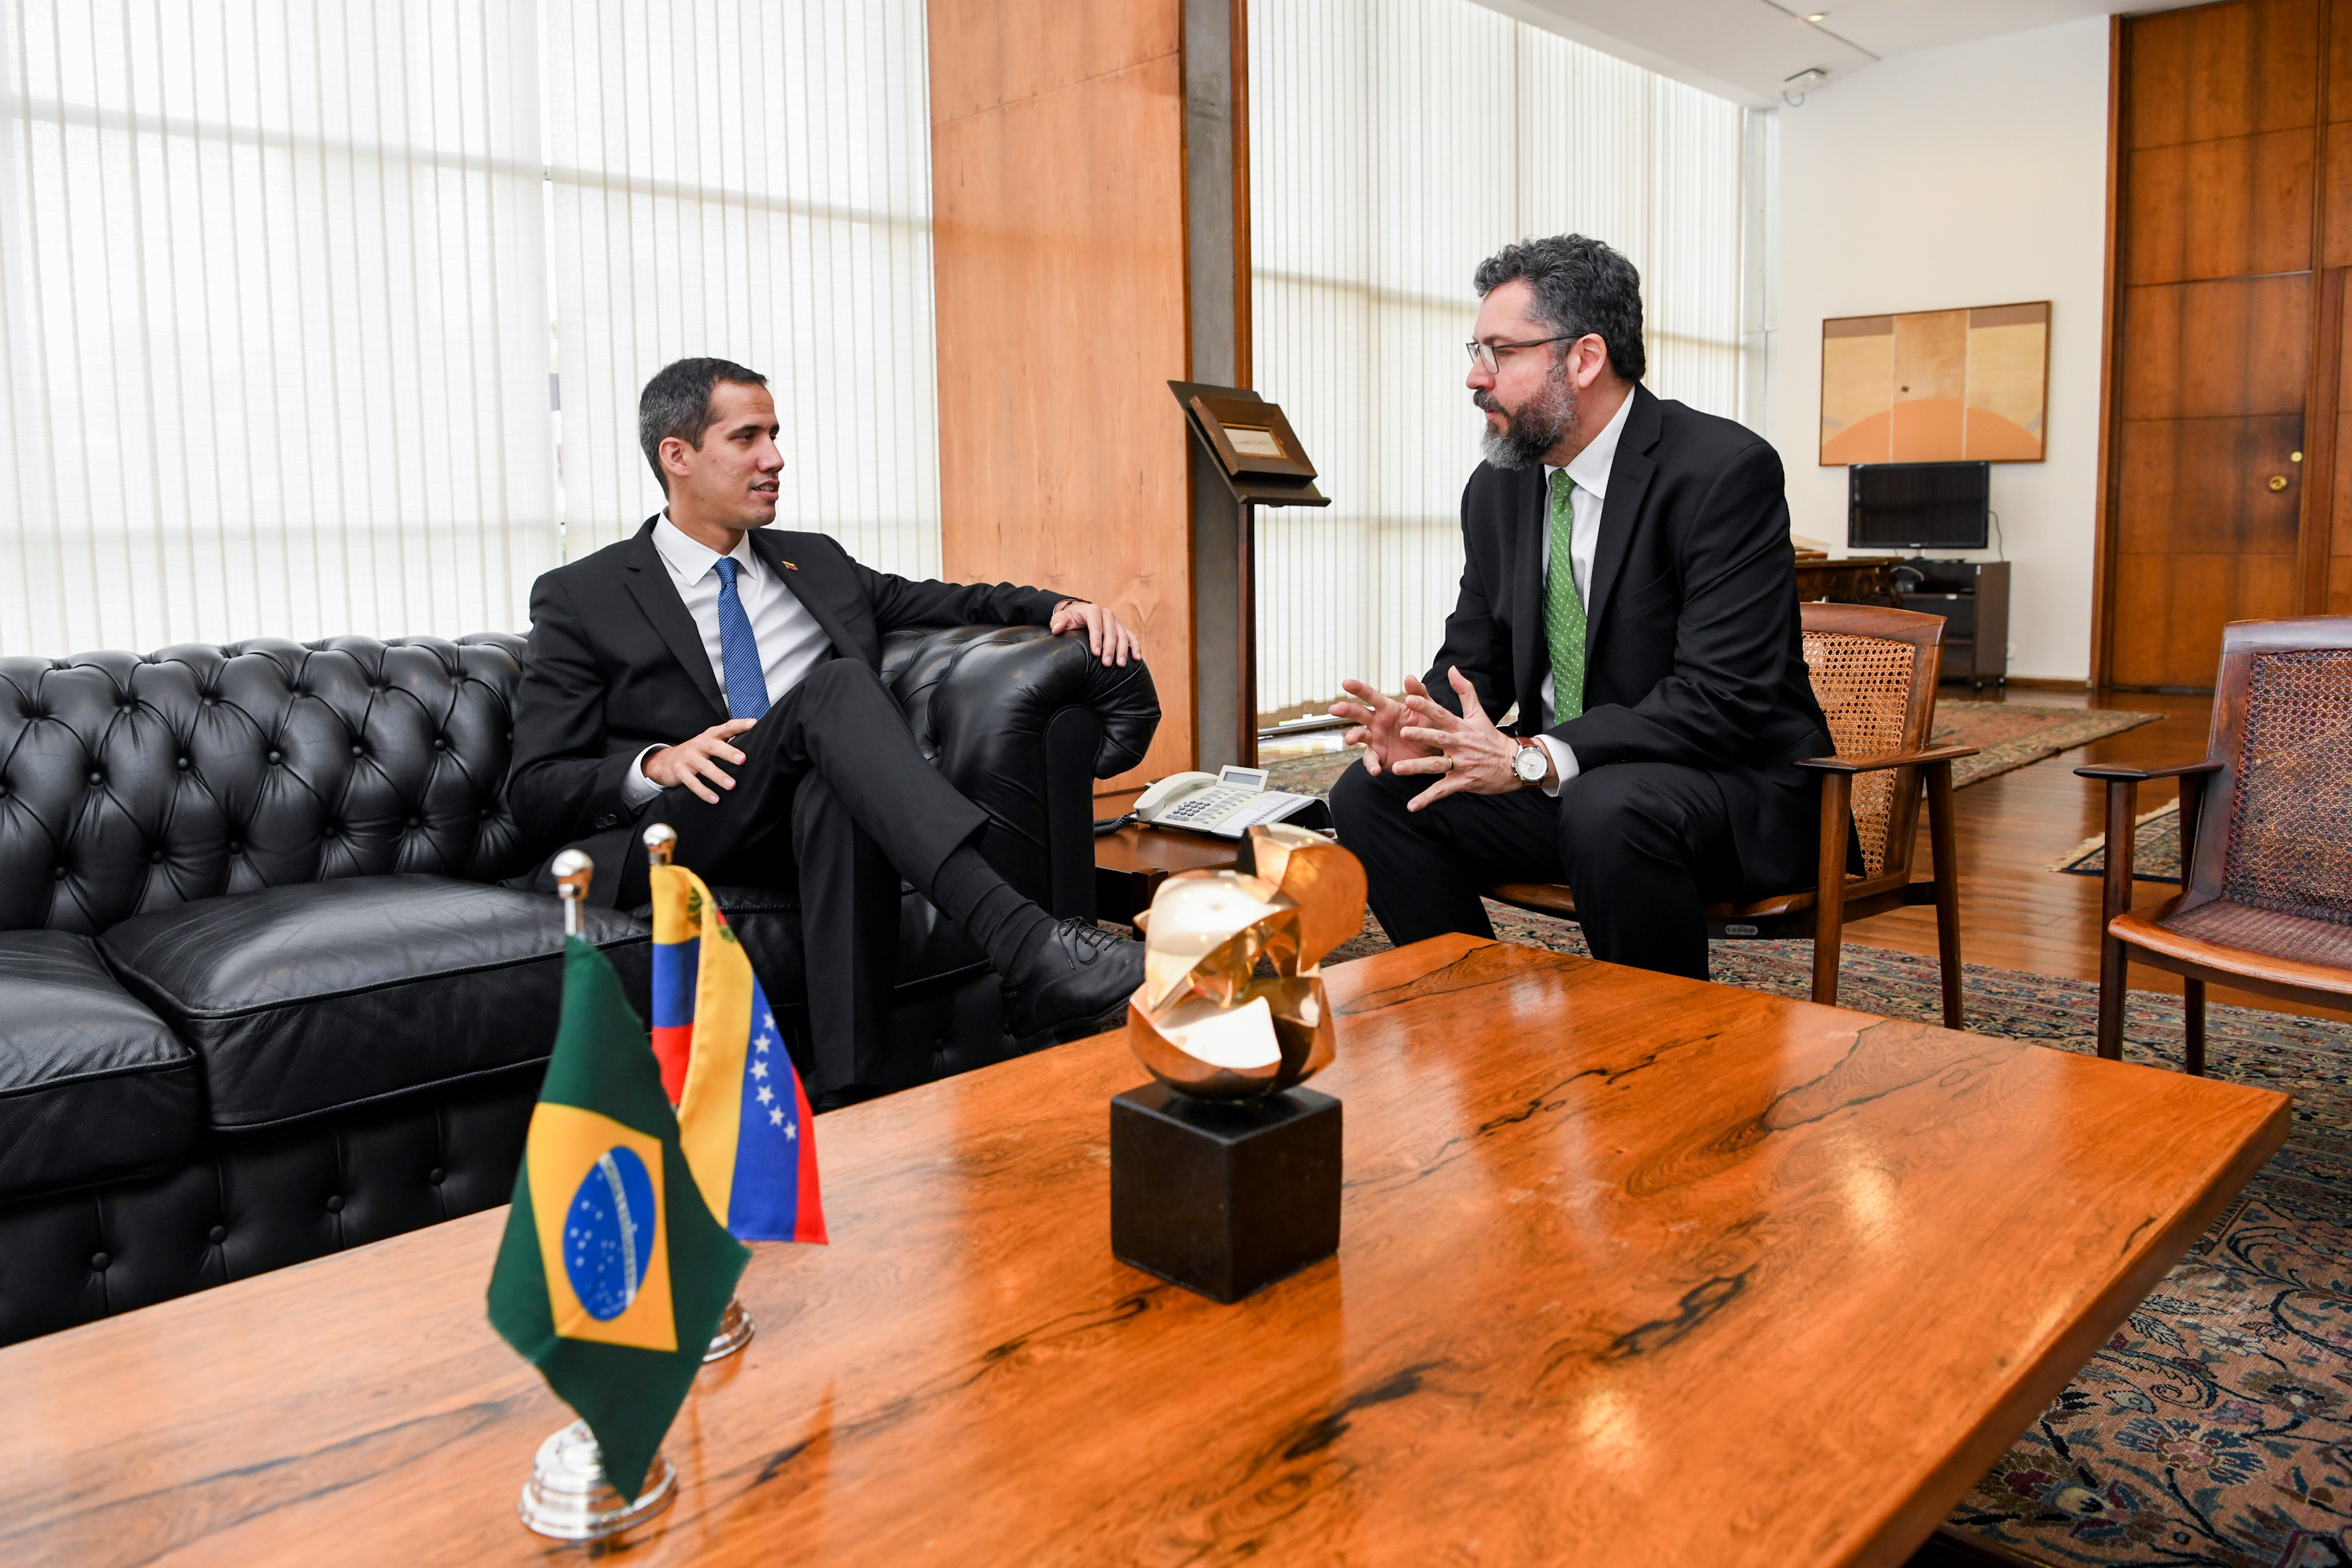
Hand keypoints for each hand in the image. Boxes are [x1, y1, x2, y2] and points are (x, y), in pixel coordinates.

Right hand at [642, 718, 757, 804]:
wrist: (666, 760)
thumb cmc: (696, 752)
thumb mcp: (709, 743)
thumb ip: (727, 742)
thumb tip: (753, 744)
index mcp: (710, 736)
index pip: (726, 727)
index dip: (740, 725)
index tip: (754, 724)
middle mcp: (699, 744)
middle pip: (714, 746)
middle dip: (728, 752)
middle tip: (742, 759)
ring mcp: (689, 758)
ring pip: (705, 767)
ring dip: (719, 776)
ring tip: (731, 785)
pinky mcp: (681, 772)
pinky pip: (693, 783)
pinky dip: (704, 791)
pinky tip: (714, 798)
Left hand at [1050, 600, 1141, 665]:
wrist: (1080, 613)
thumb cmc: (1070, 619)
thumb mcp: (1060, 618)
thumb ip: (1057, 622)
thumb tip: (1056, 629)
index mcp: (1092, 610)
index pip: (1096, 625)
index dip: (1096, 639)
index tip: (1096, 653)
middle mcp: (1107, 614)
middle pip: (1111, 632)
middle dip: (1110, 648)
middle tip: (1107, 664)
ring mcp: (1116, 621)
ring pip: (1123, 635)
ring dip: (1123, 650)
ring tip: (1121, 665)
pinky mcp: (1122, 628)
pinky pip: (1132, 637)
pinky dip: (1136, 647)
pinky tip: (1137, 658)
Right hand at [1329, 675, 1439, 775]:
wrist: (1433, 750)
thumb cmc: (1428, 725)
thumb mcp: (1427, 709)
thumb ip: (1419, 693)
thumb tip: (1410, 677)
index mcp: (1387, 708)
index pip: (1370, 696)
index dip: (1358, 689)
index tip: (1346, 683)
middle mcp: (1377, 722)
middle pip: (1358, 713)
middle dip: (1346, 710)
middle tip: (1335, 708)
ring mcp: (1375, 739)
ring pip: (1359, 735)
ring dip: (1352, 736)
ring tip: (1350, 740)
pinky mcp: (1378, 756)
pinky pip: (1371, 760)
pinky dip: (1371, 765)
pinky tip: (1375, 770)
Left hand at [1393, 667, 1523, 811]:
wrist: (1513, 764)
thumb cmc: (1490, 738)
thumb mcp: (1479, 713)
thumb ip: (1465, 690)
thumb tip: (1453, 668)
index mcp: (1462, 727)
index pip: (1442, 714)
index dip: (1426, 706)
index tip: (1410, 698)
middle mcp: (1461, 745)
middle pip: (1439, 738)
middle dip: (1422, 734)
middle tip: (1404, 730)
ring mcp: (1462, 764)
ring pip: (1437, 766)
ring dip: (1417, 767)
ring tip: (1397, 769)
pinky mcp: (1463, 782)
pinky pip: (1442, 791)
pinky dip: (1427, 799)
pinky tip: (1412, 805)